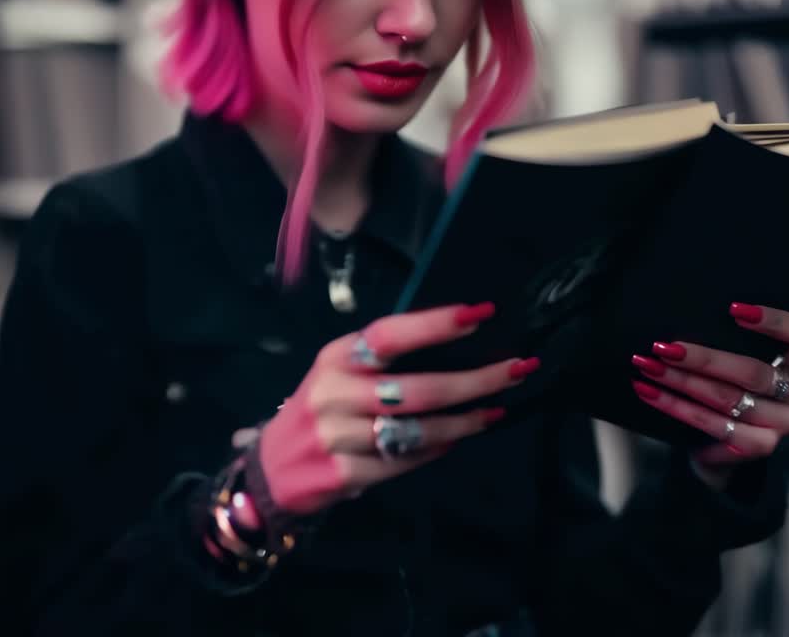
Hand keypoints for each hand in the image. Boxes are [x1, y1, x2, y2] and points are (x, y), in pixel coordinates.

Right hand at [257, 303, 538, 514]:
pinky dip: (435, 450)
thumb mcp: (337, 373)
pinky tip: (455, 439)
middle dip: (476, 380)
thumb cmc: (318, 410)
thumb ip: (381, 361)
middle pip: (418, 388)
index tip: (480, 314)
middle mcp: (334, 393)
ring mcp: (338, 437)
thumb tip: (454, 345)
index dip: (436, 324)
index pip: (389, 334)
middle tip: (518, 369)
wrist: (270, 469)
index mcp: (336, 357)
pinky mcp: (344, 474)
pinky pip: (405, 461)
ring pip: (418, 430)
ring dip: (465, 421)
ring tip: (494, 411)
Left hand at [630, 300, 788, 479]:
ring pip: (729, 400)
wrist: (739, 433)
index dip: (777, 322)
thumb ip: (754, 319)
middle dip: (703, 358)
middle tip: (663, 345)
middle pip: (755, 373)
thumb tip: (729, 280)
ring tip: (648, 365)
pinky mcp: (761, 446)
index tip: (733, 309)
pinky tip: (650, 393)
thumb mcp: (757, 344)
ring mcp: (786, 423)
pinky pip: (716, 427)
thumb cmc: (745, 371)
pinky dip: (678, 408)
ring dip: (681, 382)